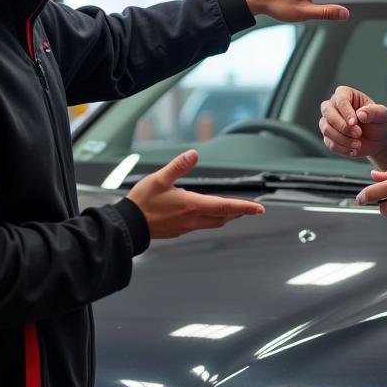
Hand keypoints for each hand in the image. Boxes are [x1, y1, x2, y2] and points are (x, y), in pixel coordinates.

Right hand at [127, 150, 263, 238]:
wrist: (128, 225)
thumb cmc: (142, 203)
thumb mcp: (159, 179)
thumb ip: (178, 166)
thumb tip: (194, 154)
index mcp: (191, 205)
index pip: (225, 207)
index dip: (244, 207)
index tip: (258, 208)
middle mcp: (192, 219)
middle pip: (223, 218)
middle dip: (238, 213)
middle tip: (250, 209)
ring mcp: (186, 227)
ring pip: (213, 224)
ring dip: (226, 217)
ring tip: (233, 211)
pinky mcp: (179, 231)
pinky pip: (200, 226)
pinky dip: (210, 220)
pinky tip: (205, 214)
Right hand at [319, 85, 386, 158]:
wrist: (377, 139)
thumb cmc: (378, 122)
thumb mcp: (382, 115)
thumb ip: (374, 111)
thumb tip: (360, 114)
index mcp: (345, 94)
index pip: (340, 99)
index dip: (346, 112)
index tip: (355, 123)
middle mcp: (333, 105)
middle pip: (327, 112)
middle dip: (342, 126)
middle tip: (358, 134)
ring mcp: (328, 121)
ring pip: (326, 129)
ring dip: (343, 139)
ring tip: (358, 144)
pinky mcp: (328, 136)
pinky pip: (329, 143)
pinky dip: (342, 149)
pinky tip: (354, 150)